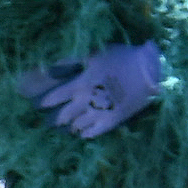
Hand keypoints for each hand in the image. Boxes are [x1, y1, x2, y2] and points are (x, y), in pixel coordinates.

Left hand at [27, 42, 163, 138]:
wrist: (149, 70)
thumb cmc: (121, 58)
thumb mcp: (93, 54)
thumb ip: (70, 61)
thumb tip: (49, 66)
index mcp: (79, 85)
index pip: (52, 99)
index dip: (43, 103)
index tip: (39, 105)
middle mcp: (85, 102)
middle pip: (60, 117)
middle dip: (52, 120)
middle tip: (48, 122)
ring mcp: (98, 114)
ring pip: (75, 127)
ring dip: (68, 127)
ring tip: (66, 127)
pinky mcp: (112, 121)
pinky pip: (92, 133)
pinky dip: (85, 133)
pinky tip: (83, 132)